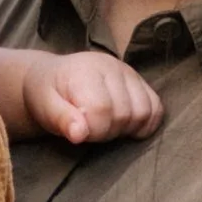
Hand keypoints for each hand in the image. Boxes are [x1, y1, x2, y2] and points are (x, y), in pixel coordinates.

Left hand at [18, 50, 163, 148]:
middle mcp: (112, 66)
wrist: (53, 78)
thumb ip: (61, 119)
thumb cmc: (47, 95)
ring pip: (145, 112)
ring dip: (126, 128)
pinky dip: (145, 123)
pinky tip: (126, 126)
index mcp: (86, 71)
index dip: (92, 130)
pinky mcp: (140, 81)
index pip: (102, 109)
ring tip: (105, 125)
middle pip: (125, 114)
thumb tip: (79, 134)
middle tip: (90, 129)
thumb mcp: (44, 108)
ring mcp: (129, 72)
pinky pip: (157, 108)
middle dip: (107, 132)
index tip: (79, 132)